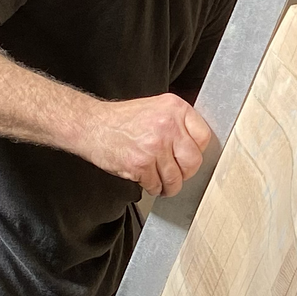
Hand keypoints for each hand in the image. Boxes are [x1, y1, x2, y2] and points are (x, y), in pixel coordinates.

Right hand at [80, 94, 213, 195]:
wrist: (92, 125)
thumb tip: (198, 144)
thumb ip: (179, 122)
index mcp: (175, 108)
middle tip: (178, 173)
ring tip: (163, 182)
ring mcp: (154, 147)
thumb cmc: (123, 119)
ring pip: (176, 178)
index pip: (204, 137)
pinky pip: (156, 185)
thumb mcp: (157, 108)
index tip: (190, 156)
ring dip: (170, 185)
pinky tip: (147, 179)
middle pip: (194, 161)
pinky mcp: (140, 165)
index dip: (198, 150)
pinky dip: (153, 187)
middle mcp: (167, 126)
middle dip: (186, 172)